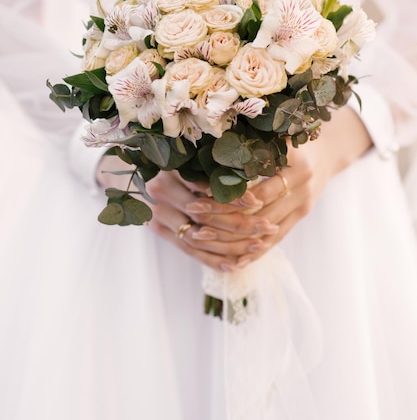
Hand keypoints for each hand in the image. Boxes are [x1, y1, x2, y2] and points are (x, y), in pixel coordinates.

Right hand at [146, 171, 279, 271]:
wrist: (147, 172)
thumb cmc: (181, 159)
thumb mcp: (196, 157)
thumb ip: (218, 167)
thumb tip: (254, 177)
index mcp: (172, 169)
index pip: (206, 189)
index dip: (233, 197)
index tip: (259, 201)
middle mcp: (161, 191)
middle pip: (205, 215)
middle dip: (240, 223)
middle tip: (268, 227)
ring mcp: (157, 213)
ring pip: (199, 238)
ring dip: (231, 246)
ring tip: (258, 247)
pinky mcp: (159, 230)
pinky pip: (188, 250)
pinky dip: (212, 259)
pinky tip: (234, 265)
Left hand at [148, 106, 371, 269]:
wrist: (328, 151)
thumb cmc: (291, 138)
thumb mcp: (275, 134)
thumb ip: (250, 143)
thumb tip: (207, 149)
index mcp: (292, 158)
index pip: (255, 181)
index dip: (226, 192)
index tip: (197, 194)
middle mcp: (301, 182)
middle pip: (257, 208)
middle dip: (223, 216)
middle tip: (193, 220)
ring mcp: (303, 202)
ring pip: (265, 227)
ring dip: (234, 237)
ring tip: (205, 239)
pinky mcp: (302, 215)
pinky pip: (277, 238)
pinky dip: (255, 250)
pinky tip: (234, 260)